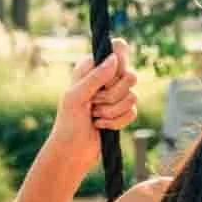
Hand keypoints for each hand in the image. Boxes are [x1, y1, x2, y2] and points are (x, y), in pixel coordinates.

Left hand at [49, 40, 137, 155]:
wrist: (72, 151)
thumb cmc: (68, 123)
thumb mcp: (77, 96)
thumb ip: (95, 77)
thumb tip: (115, 58)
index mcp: (90, 68)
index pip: (117, 50)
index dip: (120, 62)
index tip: (110, 77)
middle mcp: (105, 79)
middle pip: (130, 76)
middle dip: (113, 95)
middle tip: (94, 102)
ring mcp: (114, 96)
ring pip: (133, 97)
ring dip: (112, 111)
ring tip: (95, 116)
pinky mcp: (121, 112)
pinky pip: (133, 112)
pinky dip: (117, 122)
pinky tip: (101, 125)